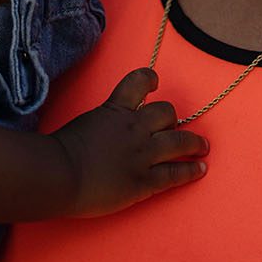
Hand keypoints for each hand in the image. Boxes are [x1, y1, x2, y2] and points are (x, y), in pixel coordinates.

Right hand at [50, 67, 207, 216]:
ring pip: (179, 141)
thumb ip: (100, 121)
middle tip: (174, 128)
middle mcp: (135, 128)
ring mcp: (143, 155)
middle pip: (166, 113)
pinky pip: (174, 173)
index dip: (150, 79)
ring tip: (202, 147)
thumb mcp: (82, 123)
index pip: (139, 82)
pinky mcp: (144, 181)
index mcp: (115, 110)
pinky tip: (200, 168)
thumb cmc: (59, 151)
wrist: (59, 175)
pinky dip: (190, 170)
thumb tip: (104, 128)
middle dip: (172, 120)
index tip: (155, 83)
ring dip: (194, 143)